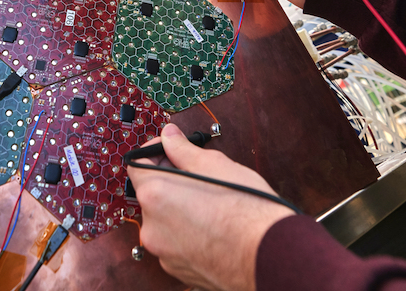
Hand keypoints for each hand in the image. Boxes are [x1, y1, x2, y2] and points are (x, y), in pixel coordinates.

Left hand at [128, 124, 290, 290]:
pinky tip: (212, 226)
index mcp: (156, 195)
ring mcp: (164, 252)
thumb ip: (184, 149)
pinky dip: (187, 233)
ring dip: (179, 209)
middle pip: (151, 194)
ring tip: (210, 204)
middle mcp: (152, 226)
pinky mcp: (178, 269)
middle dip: (170, 182)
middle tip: (198, 176)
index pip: (136, 164)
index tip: (171, 150)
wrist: (269, 255)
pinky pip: (175, 243)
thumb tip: (170, 136)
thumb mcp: (215, 165)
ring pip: (164, 220)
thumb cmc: (246, 211)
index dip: (155, 153)